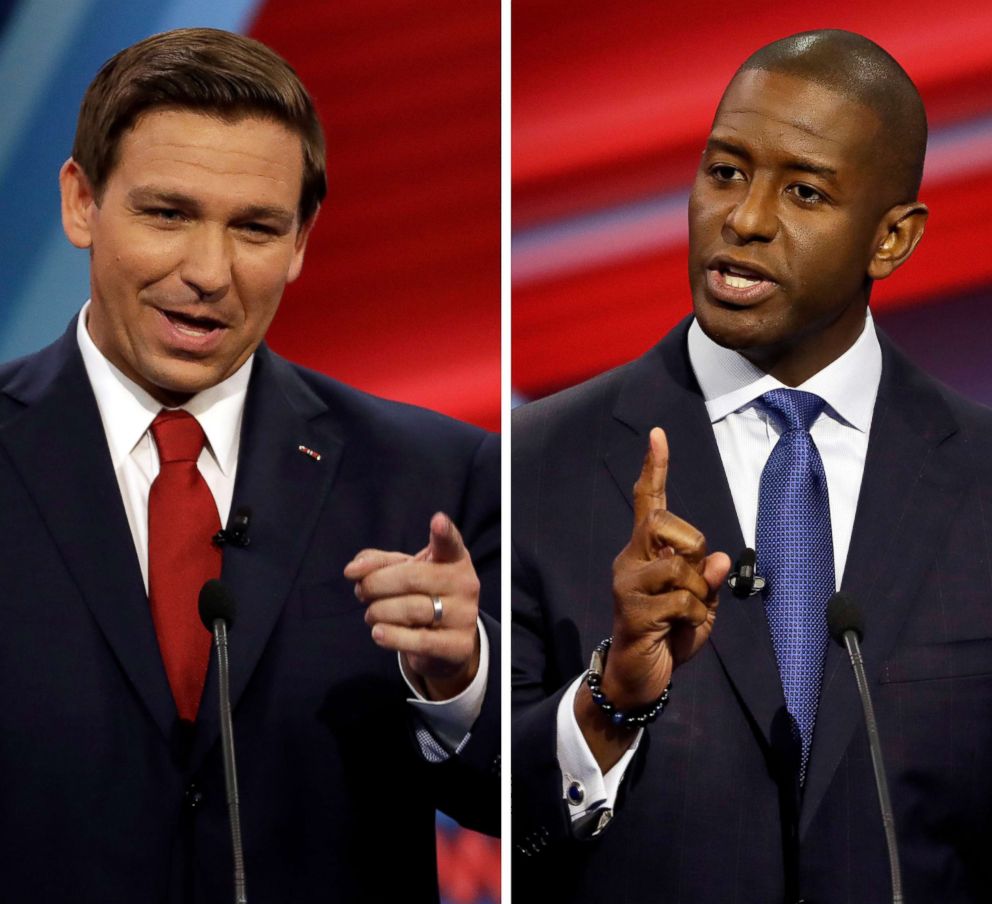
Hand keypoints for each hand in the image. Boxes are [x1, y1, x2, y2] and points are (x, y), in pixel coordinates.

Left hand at [343, 512, 480, 700]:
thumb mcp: (402, 573)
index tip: (436, 520)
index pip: (450, 543)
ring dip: (379, 612)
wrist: (446, 642)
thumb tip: (353, 570)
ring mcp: (465, 615)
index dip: (444, 532)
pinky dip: (392, 636)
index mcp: (454, 559)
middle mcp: (465, 583)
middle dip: (376, 584)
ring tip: (371, 614)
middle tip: (361, 591)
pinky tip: (378, 632)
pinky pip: (419, 640)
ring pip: (412, 610)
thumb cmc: (421, 596)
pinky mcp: (459, 645)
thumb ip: (376, 563)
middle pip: (412, 578)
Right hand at [603, 427, 730, 709]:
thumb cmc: (670, 634)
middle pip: (664, 523)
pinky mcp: (633, 612)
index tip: (658, 435)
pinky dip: (695, 616)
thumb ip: (709, 580)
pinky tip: (680, 629)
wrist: (639, 677)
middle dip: (693, 545)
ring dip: (697, 591)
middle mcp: (631, 560)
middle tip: (696, 578)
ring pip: (677, 565)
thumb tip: (721, 559)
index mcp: (647, 552)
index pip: (650, 502)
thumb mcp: (700, 606)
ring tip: (688, 611)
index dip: (655, 469)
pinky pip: (680, 602)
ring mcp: (628, 585)